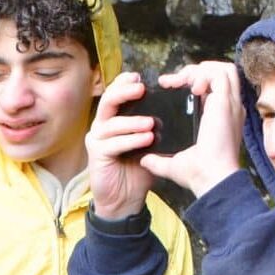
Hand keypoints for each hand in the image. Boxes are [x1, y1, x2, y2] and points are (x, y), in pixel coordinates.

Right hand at [86, 72, 158, 219]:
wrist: (125, 199)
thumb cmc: (139, 166)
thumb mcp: (150, 140)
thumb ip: (155, 123)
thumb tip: (177, 105)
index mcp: (115, 117)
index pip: (116, 93)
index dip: (125, 82)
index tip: (140, 76)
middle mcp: (103, 125)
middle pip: (108, 100)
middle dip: (124, 91)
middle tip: (142, 89)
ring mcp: (97, 140)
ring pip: (111, 122)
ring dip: (132, 121)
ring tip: (151, 123)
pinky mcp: (96, 156)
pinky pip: (112, 144)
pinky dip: (131, 140)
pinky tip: (146, 140)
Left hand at [141, 61, 244, 199]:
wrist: (211, 179)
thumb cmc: (199, 175)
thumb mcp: (175, 163)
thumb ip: (159, 160)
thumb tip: (145, 160)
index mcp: (221, 117)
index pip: (213, 87)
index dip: (192, 81)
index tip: (169, 87)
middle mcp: (229, 107)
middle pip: (220, 72)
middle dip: (195, 70)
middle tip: (174, 82)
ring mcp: (230, 103)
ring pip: (223, 69)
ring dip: (200, 69)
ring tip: (182, 81)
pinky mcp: (227, 102)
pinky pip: (220, 74)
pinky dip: (204, 74)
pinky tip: (191, 88)